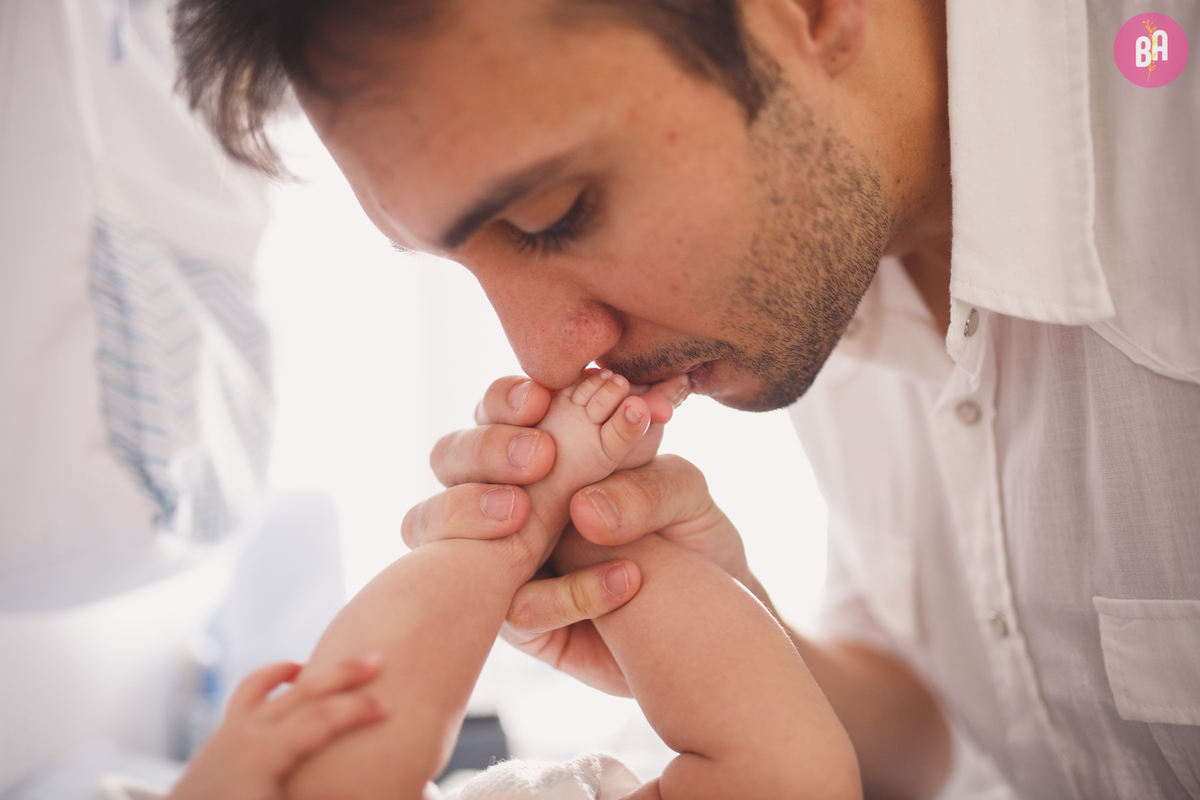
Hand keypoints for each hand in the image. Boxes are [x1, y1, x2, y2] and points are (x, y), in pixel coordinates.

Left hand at [167, 655, 387, 799]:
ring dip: (296, 670)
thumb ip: (321, 795)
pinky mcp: (218, 740)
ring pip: (264, 685)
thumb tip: (370, 793)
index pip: (320, 719)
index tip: (389, 706)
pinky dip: (268, 683)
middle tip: (378, 659)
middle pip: (301, 689)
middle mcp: (245, 733)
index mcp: (263, 754)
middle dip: (341, 673)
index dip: (356, 711)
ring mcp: (228, 733)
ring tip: (316, 664)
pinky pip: (246, 697)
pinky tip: (286, 688)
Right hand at [407, 374, 760, 693]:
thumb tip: (586, 509)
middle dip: (484, 449)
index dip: (507, 400)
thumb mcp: (683, 493)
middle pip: (451, 457)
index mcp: (540, 447)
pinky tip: (628, 579)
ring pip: (441, 526)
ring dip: (474, 511)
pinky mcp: (520, 619)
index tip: (540, 401)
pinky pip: (516, 607)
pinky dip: (569, 593)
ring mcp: (500, 558)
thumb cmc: (690, 536)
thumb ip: (646, 480)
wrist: (716, 616)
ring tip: (526, 514)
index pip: (498, 409)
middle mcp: (506, 496)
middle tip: (538, 457)